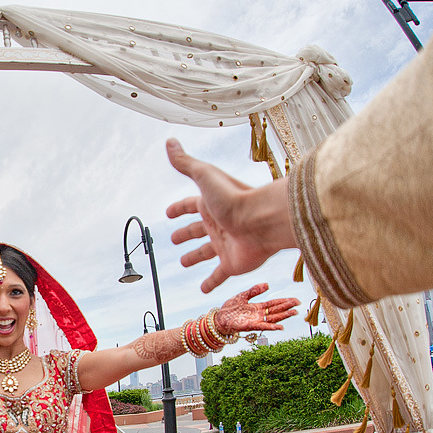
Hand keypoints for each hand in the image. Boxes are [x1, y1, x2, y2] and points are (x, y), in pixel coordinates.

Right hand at [164, 139, 297, 292]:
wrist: (264, 220)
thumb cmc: (236, 197)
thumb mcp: (205, 176)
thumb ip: (186, 163)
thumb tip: (169, 142)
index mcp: (211, 204)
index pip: (191, 205)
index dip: (179, 209)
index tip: (168, 213)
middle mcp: (219, 223)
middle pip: (198, 229)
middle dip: (186, 234)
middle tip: (173, 240)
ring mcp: (226, 244)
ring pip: (206, 252)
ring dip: (195, 257)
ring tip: (184, 262)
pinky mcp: (233, 263)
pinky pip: (219, 275)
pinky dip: (211, 282)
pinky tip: (203, 290)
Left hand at [213, 283, 299, 333]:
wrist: (219, 318)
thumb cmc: (229, 308)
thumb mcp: (243, 296)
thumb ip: (254, 291)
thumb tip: (268, 284)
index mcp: (257, 306)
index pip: (274, 303)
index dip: (284, 301)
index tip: (295, 299)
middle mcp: (259, 314)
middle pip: (276, 310)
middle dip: (287, 307)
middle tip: (298, 303)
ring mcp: (256, 320)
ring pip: (273, 318)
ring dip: (284, 316)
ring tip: (294, 312)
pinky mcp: (251, 326)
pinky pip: (263, 326)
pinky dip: (272, 327)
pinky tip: (280, 326)